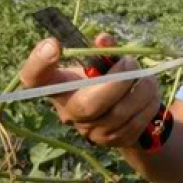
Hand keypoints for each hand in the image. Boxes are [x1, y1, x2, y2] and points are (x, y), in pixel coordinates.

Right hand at [19, 34, 161, 147]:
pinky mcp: (112, 142)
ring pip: (120, 113)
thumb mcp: (104, 60)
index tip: (54, 44)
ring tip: (146, 77)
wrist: (125, 112)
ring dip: (141, 89)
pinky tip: (149, 94)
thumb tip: (104, 40)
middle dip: (117, 81)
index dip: (38, 64)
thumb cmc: (108, 78)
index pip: (34, 79)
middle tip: (130, 62)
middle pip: (88, 105)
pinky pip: (136, 122)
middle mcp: (68, 111)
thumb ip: (103, 49)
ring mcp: (89, 131)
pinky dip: (148, 103)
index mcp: (58, 85)